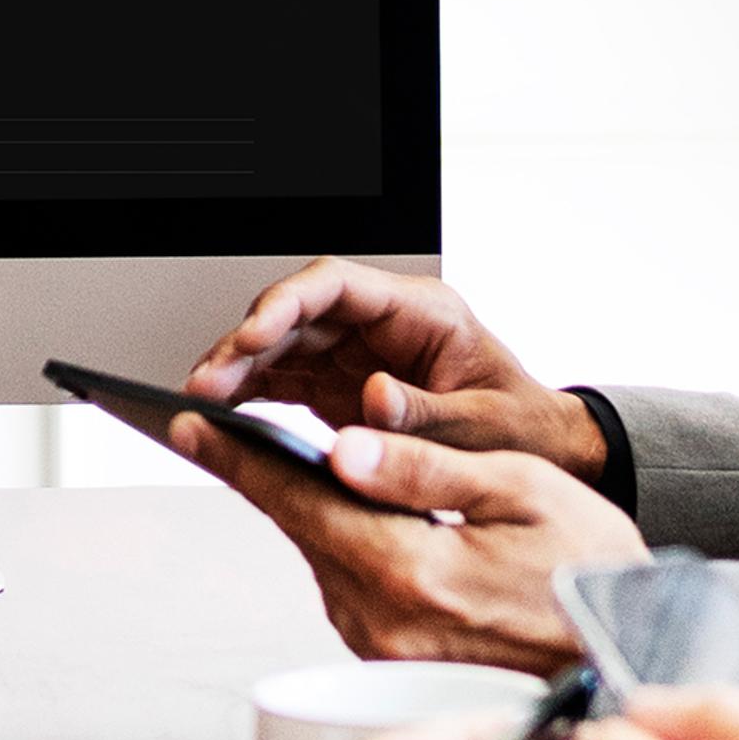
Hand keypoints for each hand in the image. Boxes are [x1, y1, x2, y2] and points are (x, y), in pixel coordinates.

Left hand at [175, 417, 646, 671]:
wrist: (630, 656)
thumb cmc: (590, 572)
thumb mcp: (522, 492)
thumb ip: (425, 467)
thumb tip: (342, 446)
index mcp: (411, 573)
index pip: (299, 503)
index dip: (238, 458)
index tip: (188, 425)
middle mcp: (383, 623)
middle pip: (301, 531)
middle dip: (263, 476)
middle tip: (215, 427)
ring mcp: (383, 650)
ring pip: (323, 559)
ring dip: (308, 511)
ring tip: (288, 460)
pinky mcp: (391, 661)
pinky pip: (349, 587)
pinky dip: (344, 545)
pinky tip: (354, 513)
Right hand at [184, 257, 604, 479]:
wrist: (537, 454)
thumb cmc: (521, 429)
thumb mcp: (483, 425)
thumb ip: (428, 413)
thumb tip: (374, 396)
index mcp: (422, 312)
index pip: (338, 285)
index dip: (289, 302)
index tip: (256, 332)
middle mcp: (382, 324)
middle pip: (297, 314)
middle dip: (247, 343)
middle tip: (209, 379)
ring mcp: (358, 353)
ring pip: (281, 345)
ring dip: (239, 370)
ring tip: (202, 401)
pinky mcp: (341, 386)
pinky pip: (284, 379)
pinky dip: (250, 395)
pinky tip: (223, 414)